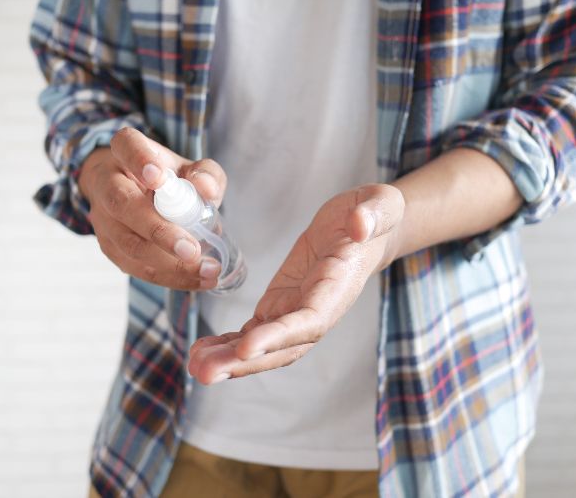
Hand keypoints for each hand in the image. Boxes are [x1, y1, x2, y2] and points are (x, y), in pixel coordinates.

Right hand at [78, 127, 226, 289]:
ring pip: (128, 244)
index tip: (158, 177)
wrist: (137, 194)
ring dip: (169, 264)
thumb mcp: (191, 168)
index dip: (140, 161)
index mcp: (126, 151)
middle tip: (192, 250)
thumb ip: (205, 175)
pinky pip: (136, 267)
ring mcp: (103, 219)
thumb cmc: (168, 178)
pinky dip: (169, 277)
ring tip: (207, 271)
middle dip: (159, 231)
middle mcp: (107, 183)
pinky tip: (198, 279)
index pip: (127, 147)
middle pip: (123, 205)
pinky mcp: (110, 248)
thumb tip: (206, 191)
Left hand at [188, 184, 404, 384]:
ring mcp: (296, 312)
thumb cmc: (373, 215)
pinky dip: (229, 344)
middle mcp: (317, 311)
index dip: (279, 336)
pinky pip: (253, 332)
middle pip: (281, 347)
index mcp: (338, 288)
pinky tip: (202, 351)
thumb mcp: (380, 204)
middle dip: (245, 362)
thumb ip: (373, 213)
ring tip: (195, 366)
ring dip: (230, 360)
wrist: (363, 230)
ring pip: (263, 346)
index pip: (309, 320)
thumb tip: (360, 224)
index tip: (247, 346)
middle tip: (206, 372)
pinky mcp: (280, 306)